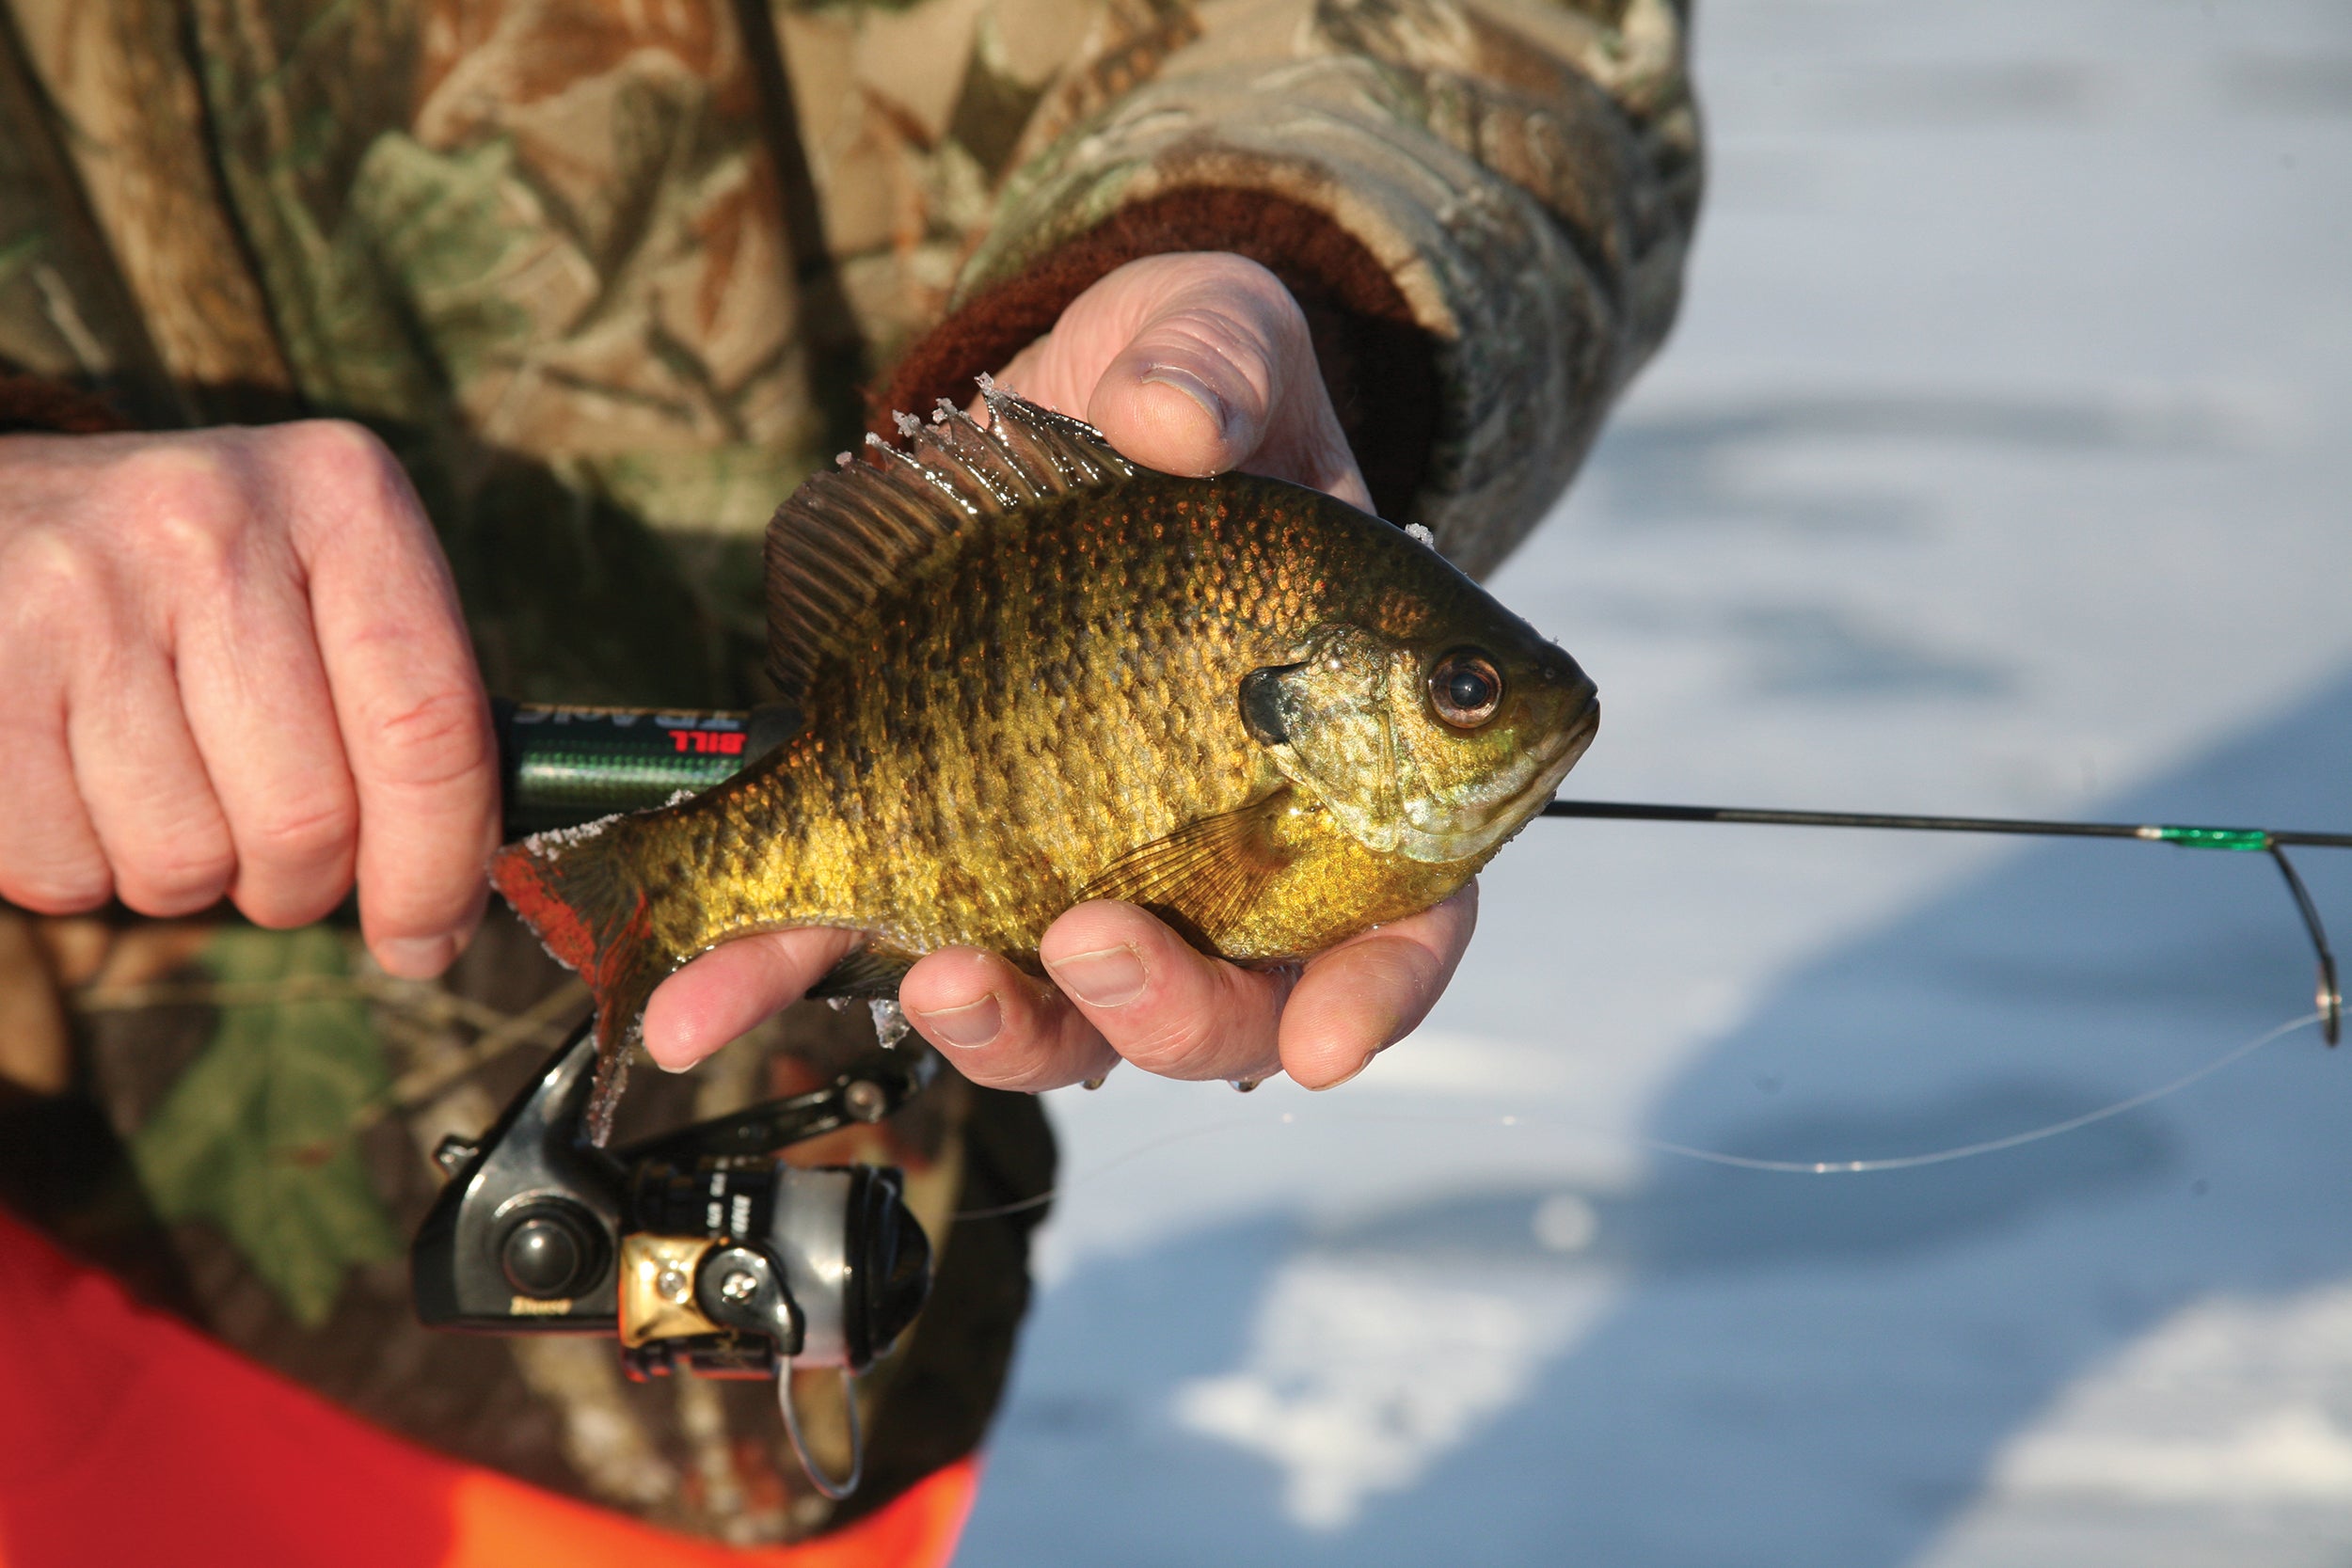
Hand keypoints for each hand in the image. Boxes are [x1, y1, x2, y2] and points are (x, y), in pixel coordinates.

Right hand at [0, 422, 497, 975]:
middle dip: (297, 884)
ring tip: (161, 792)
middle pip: (308, 817)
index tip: (426, 944)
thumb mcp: (318, 588)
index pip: (432, 728)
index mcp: (340, 495)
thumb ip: (407, 718)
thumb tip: (441, 919)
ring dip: (186, 876)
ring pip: (184, 859)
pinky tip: (75, 784)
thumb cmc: (192, 583)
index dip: (438, 869)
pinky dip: (79, 869)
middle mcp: (215, 522)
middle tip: (272, 857)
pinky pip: (64, 867)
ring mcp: (83, 586)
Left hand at [645, 252, 1474, 1090]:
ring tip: (935, 979)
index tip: (1320, 1040)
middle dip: (1164, 1013)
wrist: (1051, 398)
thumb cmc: (1188, 384)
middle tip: (1093, 944)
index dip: (1377, 988)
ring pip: (1063, 1014)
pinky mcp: (928, 833)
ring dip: (1003, 1028)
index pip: (1402, 906)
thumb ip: (1222, 368)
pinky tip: (702, 1009)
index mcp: (1336, 751)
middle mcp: (1219, 843)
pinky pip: (857, 928)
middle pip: (1226, 1000)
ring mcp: (1074, 859)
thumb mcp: (1227, 340)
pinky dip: (778, 978)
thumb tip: (1174, 420)